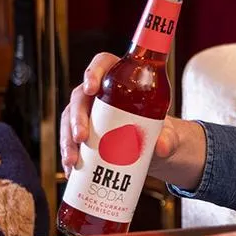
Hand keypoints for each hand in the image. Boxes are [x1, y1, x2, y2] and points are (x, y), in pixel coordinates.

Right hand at [59, 52, 207, 188]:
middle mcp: (99, 95)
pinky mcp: (83, 134)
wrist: (153, 148)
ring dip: (67, 140)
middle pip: (80, 97)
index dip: (93, 73)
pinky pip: (70, 141)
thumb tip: (161, 148)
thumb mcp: (168, 133)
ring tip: (72, 161)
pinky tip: (70, 170)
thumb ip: (168, 138)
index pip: (102, 64)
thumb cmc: (158, 130)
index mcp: (120, 79)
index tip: (91, 89)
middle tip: (82, 137)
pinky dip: (68, 156)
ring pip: (69, 121)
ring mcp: (88, 114)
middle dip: (77, 117)